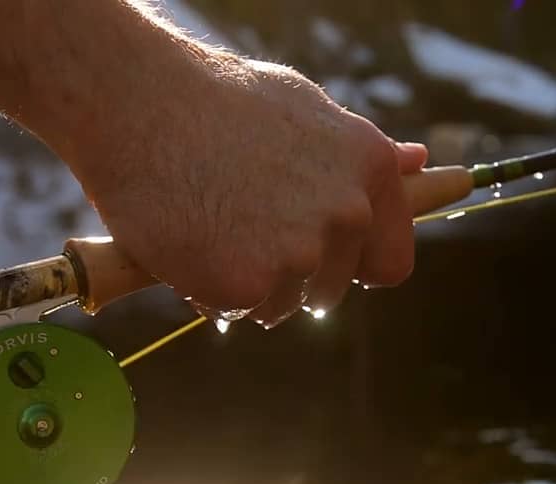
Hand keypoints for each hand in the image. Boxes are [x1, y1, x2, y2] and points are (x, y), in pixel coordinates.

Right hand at [69, 56, 427, 327]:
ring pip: (283, 306)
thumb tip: (418, 163)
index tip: (316, 256)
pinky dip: (209, 292)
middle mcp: (347, 212)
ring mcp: (301, 252)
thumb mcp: (307, 110)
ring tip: (210, 228)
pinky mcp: (248, 283)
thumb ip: (360, 154)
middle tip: (239, 230)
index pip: (389, 263)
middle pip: (330, 291)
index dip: (350, 267)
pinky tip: (188, 244)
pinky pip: (237, 311)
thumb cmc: (215, 100)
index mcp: (370, 170)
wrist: (136, 100)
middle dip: (290, 277)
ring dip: (248, 286)